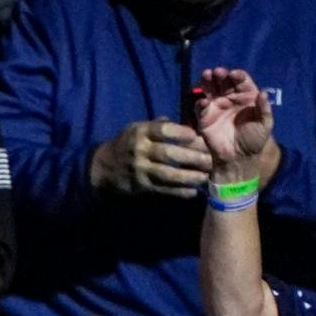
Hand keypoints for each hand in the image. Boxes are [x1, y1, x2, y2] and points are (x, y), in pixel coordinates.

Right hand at [90, 118, 212, 197]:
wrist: (103, 168)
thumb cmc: (126, 144)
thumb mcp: (137, 128)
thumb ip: (159, 125)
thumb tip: (184, 124)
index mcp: (140, 133)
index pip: (162, 130)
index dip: (180, 133)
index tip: (197, 135)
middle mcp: (140, 151)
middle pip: (169, 153)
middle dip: (192, 156)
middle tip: (211, 159)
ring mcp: (140, 170)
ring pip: (167, 174)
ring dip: (188, 176)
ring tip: (205, 176)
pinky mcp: (141, 186)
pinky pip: (162, 189)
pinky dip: (178, 192)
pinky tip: (192, 192)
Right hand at [194, 68, 276, 183]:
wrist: (239, 158)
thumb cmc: (254, 140)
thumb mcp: (265, 125)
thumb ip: (264, 109)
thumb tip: (264, 93)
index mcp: (247, 96)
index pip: (241, 81)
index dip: (238, 76)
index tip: (234, 74)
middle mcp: (231, 98)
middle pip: (224, 82)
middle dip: (221, 75)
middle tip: (217, 72)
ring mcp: (217, 106)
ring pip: (211, 90)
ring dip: (207, 82)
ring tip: (206, 75)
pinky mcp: (205, 118)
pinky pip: (201, 107)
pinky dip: (200, 103)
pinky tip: (203, 101)